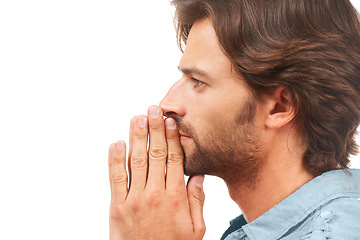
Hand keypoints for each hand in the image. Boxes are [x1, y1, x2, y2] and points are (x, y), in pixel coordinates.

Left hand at [108, 106, 205, 239]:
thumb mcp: (195, 229)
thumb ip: (197, 200)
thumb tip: (197, 175)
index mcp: (176, 197)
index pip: (175, 159)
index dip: (172, 138)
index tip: (170, 121)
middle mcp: (155, 193)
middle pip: (156, 154)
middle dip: (154, 129)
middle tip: (153, 109)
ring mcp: (134, 199)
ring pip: (136, 161)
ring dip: (136, 137)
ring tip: (137, 118)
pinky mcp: (117, 207)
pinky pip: (116, 178)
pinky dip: (115, 159)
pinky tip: (117, 143)